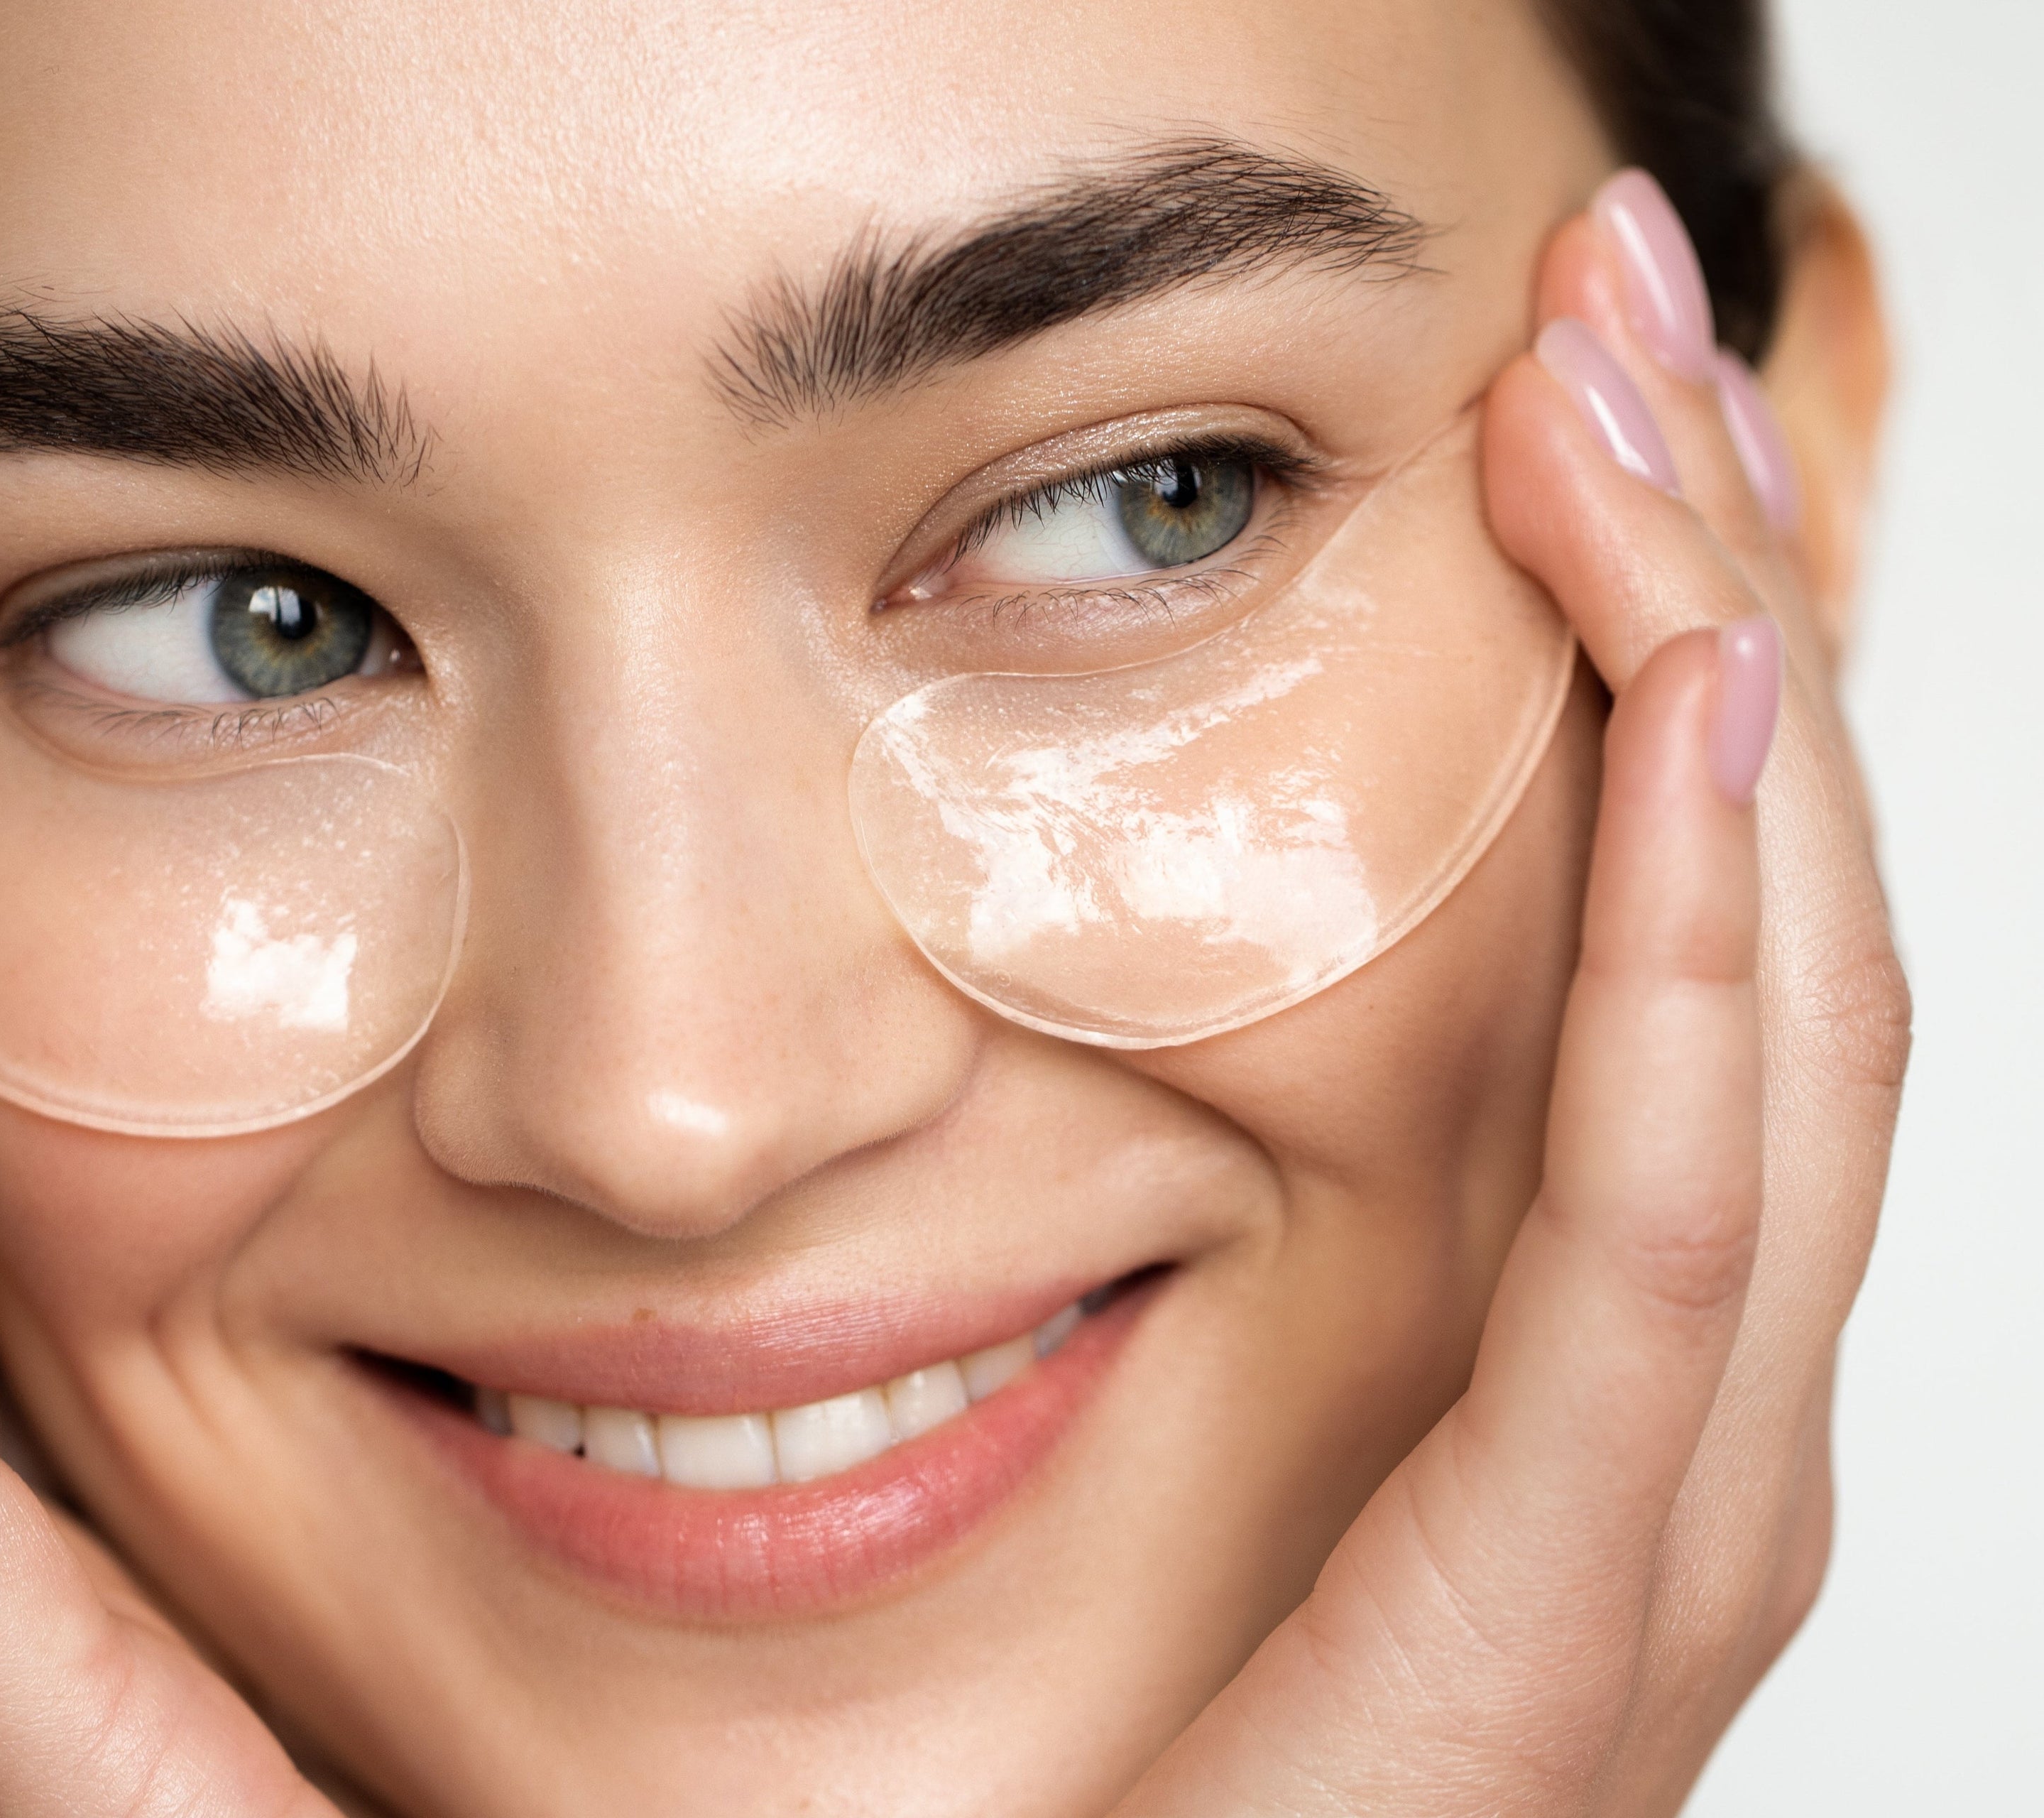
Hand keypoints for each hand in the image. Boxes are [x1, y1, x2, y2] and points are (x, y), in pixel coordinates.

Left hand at [1115, 176, 1907, 1814]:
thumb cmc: (1049, 1752)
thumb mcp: (1116, 1379)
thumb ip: (1119, 1164)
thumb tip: (1019, 924)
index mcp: (1563, 1362)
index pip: (1679, 947)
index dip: (1660, 651)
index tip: (1557, 390)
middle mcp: (1656, 1428)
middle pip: (1756, 943)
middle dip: (1711, 595)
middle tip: (1608, 304)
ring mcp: (1652, 1536)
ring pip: (1767, 1041)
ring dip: (1720, 699)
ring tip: (1642, 415)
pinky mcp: (1571, 1631)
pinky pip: (1662, 1246)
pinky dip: (1695, 967)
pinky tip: (1694, 706)